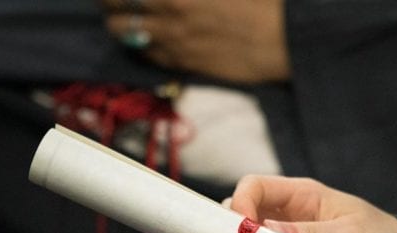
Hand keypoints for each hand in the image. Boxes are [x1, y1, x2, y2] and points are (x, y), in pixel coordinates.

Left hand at [103, 0, 289, 82]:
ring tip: (129, 15)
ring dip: (120, 22)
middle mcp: (166, 10)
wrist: (282, 41)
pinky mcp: (183, 62)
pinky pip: (147, 54)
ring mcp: (172, 39)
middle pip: (113, 4)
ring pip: (122, 33)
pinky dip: (143, 44)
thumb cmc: (259, 1)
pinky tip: (154, 36)